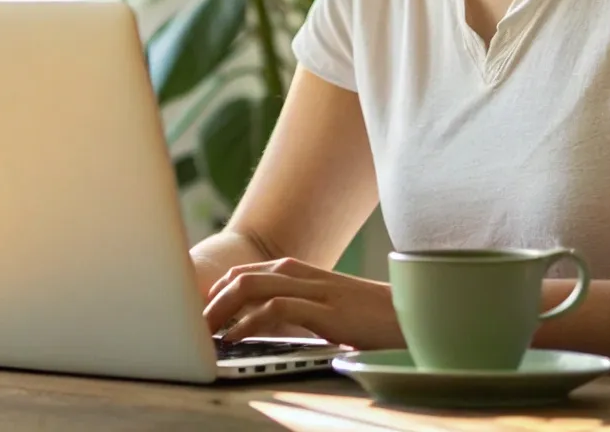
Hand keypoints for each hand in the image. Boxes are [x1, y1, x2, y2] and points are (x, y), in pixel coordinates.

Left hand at [203, 257, 404, 349]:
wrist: (419, 317)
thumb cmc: (377, 319)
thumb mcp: (334, 311)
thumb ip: (304, 310)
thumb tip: (267, 326)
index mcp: (307, 274)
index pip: (250, 273)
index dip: (219, 290)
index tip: (199, 310)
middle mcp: (307, 276)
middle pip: (244, 277)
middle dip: (212, 299)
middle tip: (190, 322)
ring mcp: (317, 291)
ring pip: (253, 287)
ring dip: (221, 309)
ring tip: (202, 331)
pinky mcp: (327, 311)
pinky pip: (277, 309)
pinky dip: (249, 322)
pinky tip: (234, 336)